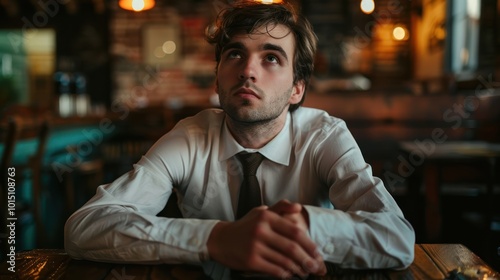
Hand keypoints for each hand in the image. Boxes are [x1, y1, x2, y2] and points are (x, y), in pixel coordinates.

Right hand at [207, 205, 324, 277]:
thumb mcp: (261, 211)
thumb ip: (281, 207)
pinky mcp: (251, 260)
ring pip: (284, 261)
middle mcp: (261, 230)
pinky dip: (285, 274)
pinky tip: (290, 274)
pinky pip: (274, 270)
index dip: (309, 244)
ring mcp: (255, 246)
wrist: (221, 240)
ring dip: (298, 269)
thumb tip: (299, 207)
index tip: (317, 253)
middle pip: (292, 247)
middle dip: (308, 259)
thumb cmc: (246, 226)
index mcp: (266, 217)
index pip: (294, 231)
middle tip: (316, 266)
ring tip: (305, 272)